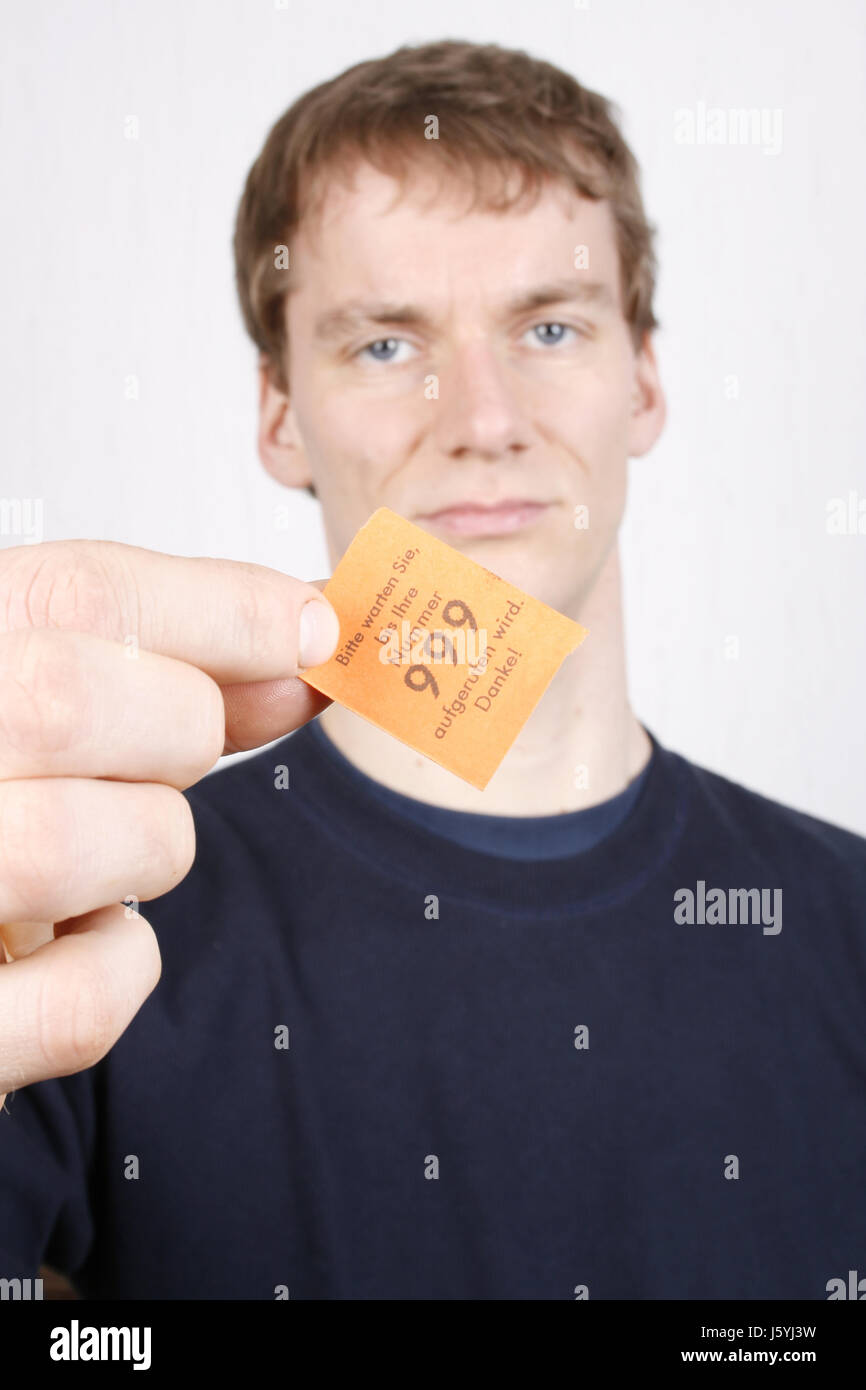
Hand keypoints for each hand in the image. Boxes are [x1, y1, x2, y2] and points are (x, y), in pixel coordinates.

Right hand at [0, 539, 338, 1104]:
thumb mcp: (26, 697)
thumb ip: (148, 662)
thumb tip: (305, 639)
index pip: (74, 591)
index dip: (225, 610)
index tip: (312, 629)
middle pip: (76, 700)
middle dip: (175, 729)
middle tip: (160, 755)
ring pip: (90, 846)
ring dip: (147, 844)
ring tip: (95, 850)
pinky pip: (81, 1002)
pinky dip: (116, 968)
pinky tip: (73, 941)